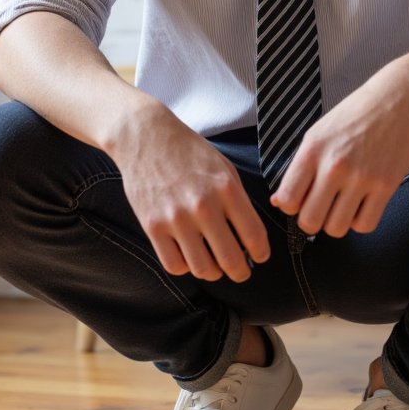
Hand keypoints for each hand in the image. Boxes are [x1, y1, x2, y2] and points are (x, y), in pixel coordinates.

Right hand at [112, 104, 269, 282]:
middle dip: (241, 272)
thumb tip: (250, 236)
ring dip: (213, 272)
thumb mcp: (223, 168)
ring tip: (214, 266)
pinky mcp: (152, 226)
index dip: (262, 253)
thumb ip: (238, 200)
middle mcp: (203, 206)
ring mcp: (175, 218)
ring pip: (203, 269)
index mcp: (227, 188)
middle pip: (231, 260)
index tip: (260, 257)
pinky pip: (175, 265)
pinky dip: (186, 267)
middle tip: (241, 271)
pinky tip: (189, 256)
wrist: (146, 137)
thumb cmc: (189, 152)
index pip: (254, 236)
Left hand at [271, 64, 408, 238]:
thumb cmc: (354, 117)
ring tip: (341, 206)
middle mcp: (335, 165)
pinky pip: (365, 225)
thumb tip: (279, 202)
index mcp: (313, 150)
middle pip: (310, 221)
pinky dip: (360, 221)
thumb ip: (299, 168)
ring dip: (336, 223)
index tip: (300, 200)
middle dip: (311, 220)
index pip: (287, 199)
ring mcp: (362, 177)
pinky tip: (360, 205)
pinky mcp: (386, 186)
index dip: (290, 206)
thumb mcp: (318, 134)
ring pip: (337, 229)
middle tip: (320, 209)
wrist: (396, 101)